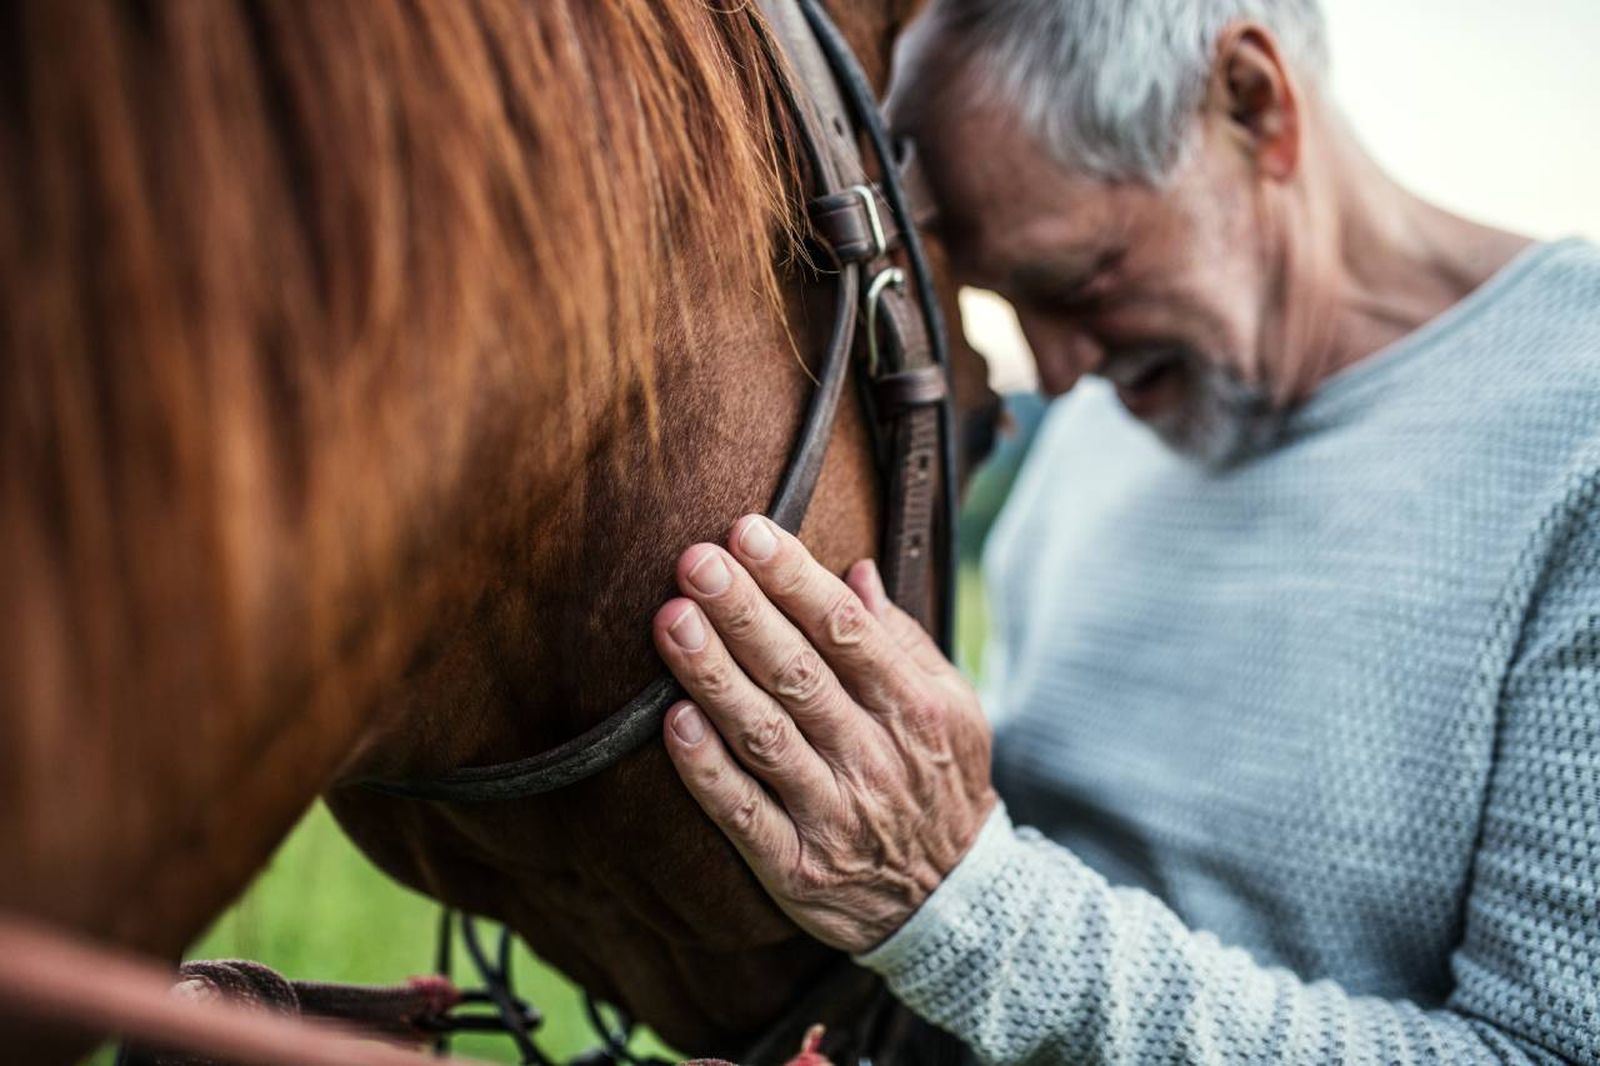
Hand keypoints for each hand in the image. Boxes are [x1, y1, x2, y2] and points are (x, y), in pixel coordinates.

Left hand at [652, 515, 996, 953]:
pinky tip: (672, 720)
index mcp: (914, 708)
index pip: (847, 630)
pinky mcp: (796, 867)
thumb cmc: (941, 781)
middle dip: (744, 612)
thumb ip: (901, 640)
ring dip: (713, 676)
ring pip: (764, 736)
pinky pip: (743, 814)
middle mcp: (875, 758)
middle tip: (696, 561)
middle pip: (799, 674)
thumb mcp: (950, 706)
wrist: (953, 901)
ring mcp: (834, 815)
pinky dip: (707, 768)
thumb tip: (855, 571)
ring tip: (670, 620)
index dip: (794, 577)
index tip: (748, 531)